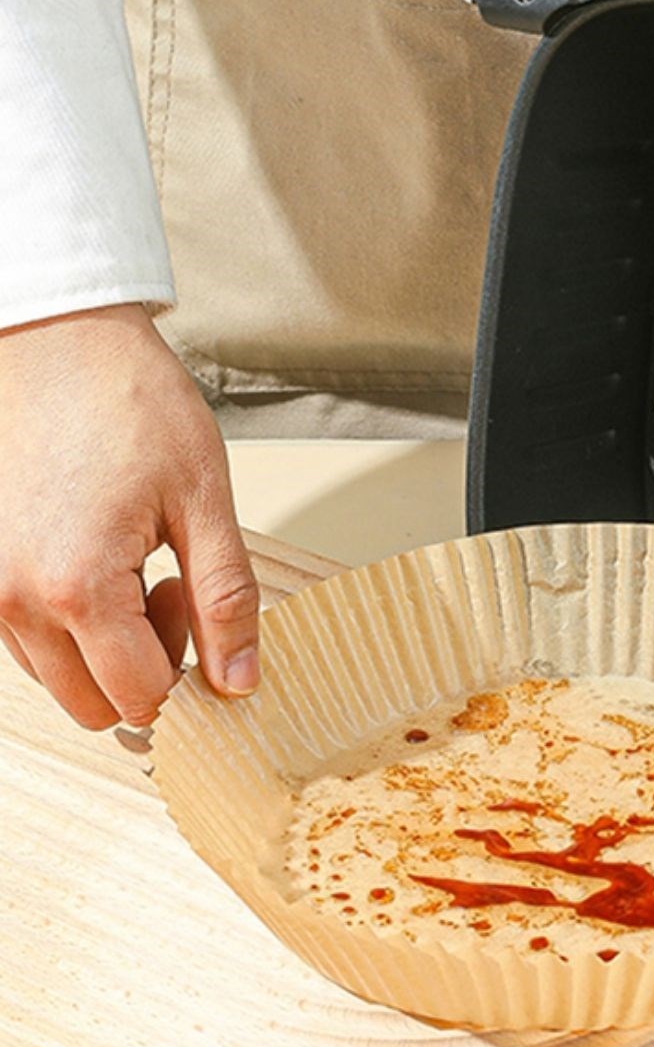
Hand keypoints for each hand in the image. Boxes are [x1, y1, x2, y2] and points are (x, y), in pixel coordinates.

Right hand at [0, 304, 258, 727]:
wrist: (60, 341)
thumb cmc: (130, 401)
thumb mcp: (204, 499)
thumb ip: (225, 600)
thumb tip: (239, 682)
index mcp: (77, 587)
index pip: (141, 697)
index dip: (186, 669)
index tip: (195, 600)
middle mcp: (15, 599)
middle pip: (94, 705)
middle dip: (145, 668)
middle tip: (171, 589)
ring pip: (58, 679)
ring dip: (105, 648)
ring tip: (134, 564)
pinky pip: (27, 640)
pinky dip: (69, 624)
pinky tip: (96, 559)